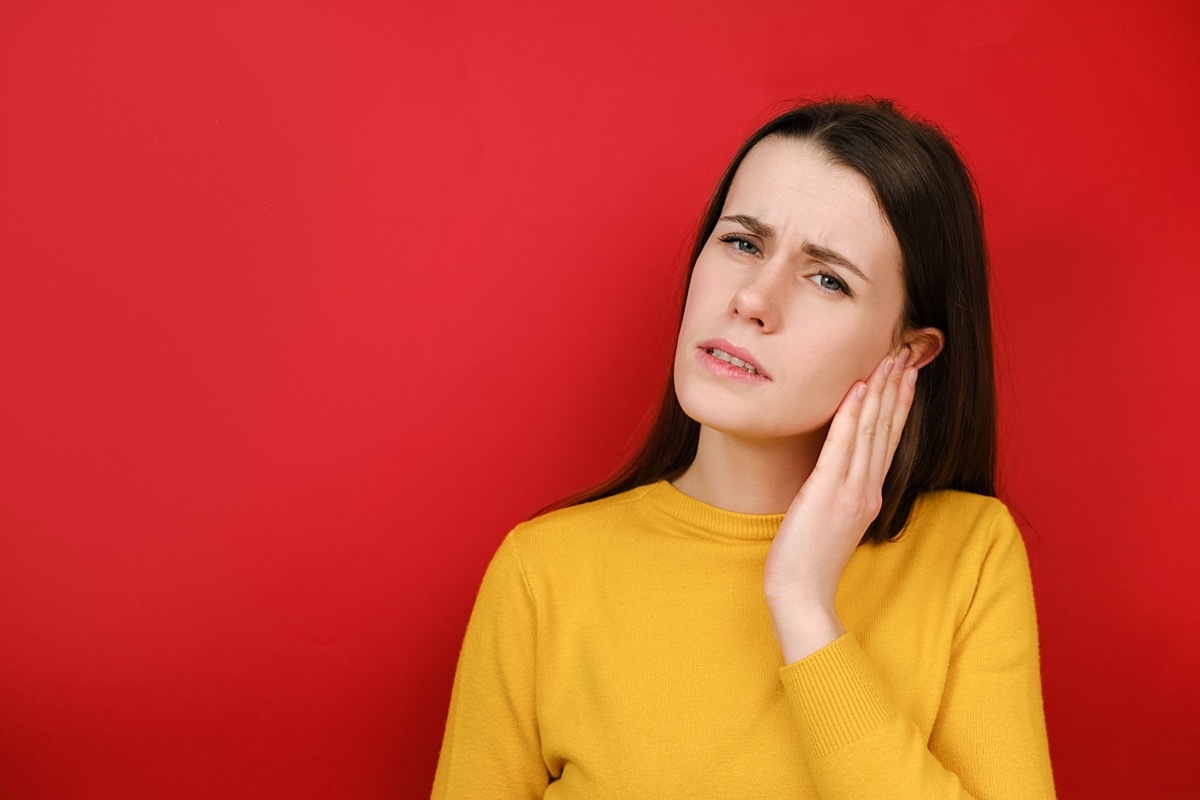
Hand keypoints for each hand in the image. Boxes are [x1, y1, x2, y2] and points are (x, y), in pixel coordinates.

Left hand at [763, 347, 918, 662]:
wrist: (801, 595)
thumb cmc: (807, 563)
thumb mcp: (830, 522)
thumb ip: (839, 496)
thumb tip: (834, 475)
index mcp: (868, 496)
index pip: (888, 441)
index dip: (898, 405)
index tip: (905, 375)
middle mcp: (867, 489)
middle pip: (886, 429)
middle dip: (896, 388)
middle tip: (905, 353)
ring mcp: (851, 490)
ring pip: (871, 430)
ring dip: (881, 391)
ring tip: (889, 358)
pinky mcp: (828, 492)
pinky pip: (843, 445)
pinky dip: (852, 414)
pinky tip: (859, 388)